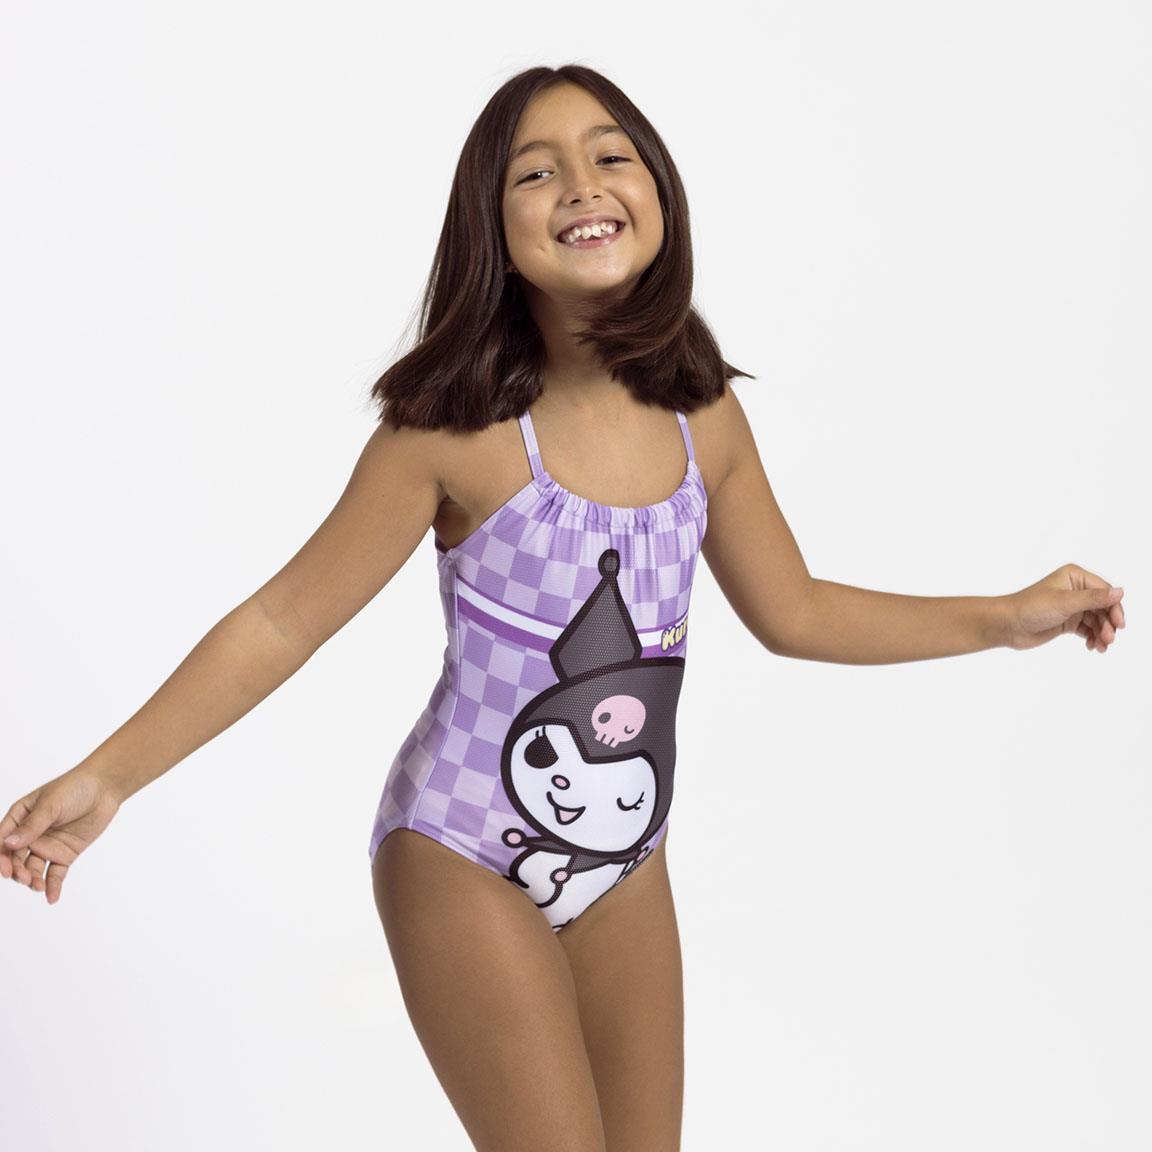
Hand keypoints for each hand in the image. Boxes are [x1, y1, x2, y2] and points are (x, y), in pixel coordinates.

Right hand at [0, 767, 123, 903]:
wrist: (105, 788)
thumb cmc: (74, 788)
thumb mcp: (51, 804)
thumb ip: (32, 825)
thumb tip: (8, 844)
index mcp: (19, 818)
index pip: (3, 841)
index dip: (1, 857)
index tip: (6, 871)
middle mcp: (30, 835)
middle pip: (16, 858)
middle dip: (17, 871)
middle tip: (24, 878)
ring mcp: (47, 845)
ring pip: (33, 869)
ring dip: (32, 880)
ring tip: (38, 887)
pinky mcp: (64, 854)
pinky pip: (55, 874)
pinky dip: (53, 886)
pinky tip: (52, 898)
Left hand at [1003, 563, 1125, 652]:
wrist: (1007, 625)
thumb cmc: (1030, 608)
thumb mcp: (1064, 602)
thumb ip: (1093, 599)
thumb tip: (1120, 592)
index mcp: (1075, 577)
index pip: (1104, 591)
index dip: (1114, 608)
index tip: (1119, 624)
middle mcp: (1075, 589)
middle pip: (1103, 607)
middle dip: (1108, 623)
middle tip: (1109, 639)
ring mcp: (1072, 606)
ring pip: (1097, 620)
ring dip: (1103, 633)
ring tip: (1101, 646)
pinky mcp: (1067, 621)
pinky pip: (1088, 629)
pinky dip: (1093, 637)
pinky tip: (1093, 647)